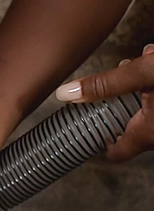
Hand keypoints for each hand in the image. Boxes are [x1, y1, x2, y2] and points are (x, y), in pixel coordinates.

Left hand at [56, 43, 153, 161]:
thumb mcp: (145, 73)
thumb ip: (105, 84)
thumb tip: (65, 93)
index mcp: (148, 133)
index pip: (116, 153)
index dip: (99, 143)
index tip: (87, 128)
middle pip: (129, 126)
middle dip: (117, 102)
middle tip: (114, 83)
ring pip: (146, 109)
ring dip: (137, 87)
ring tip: (138, 63)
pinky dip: (152, 80)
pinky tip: (153, 58)